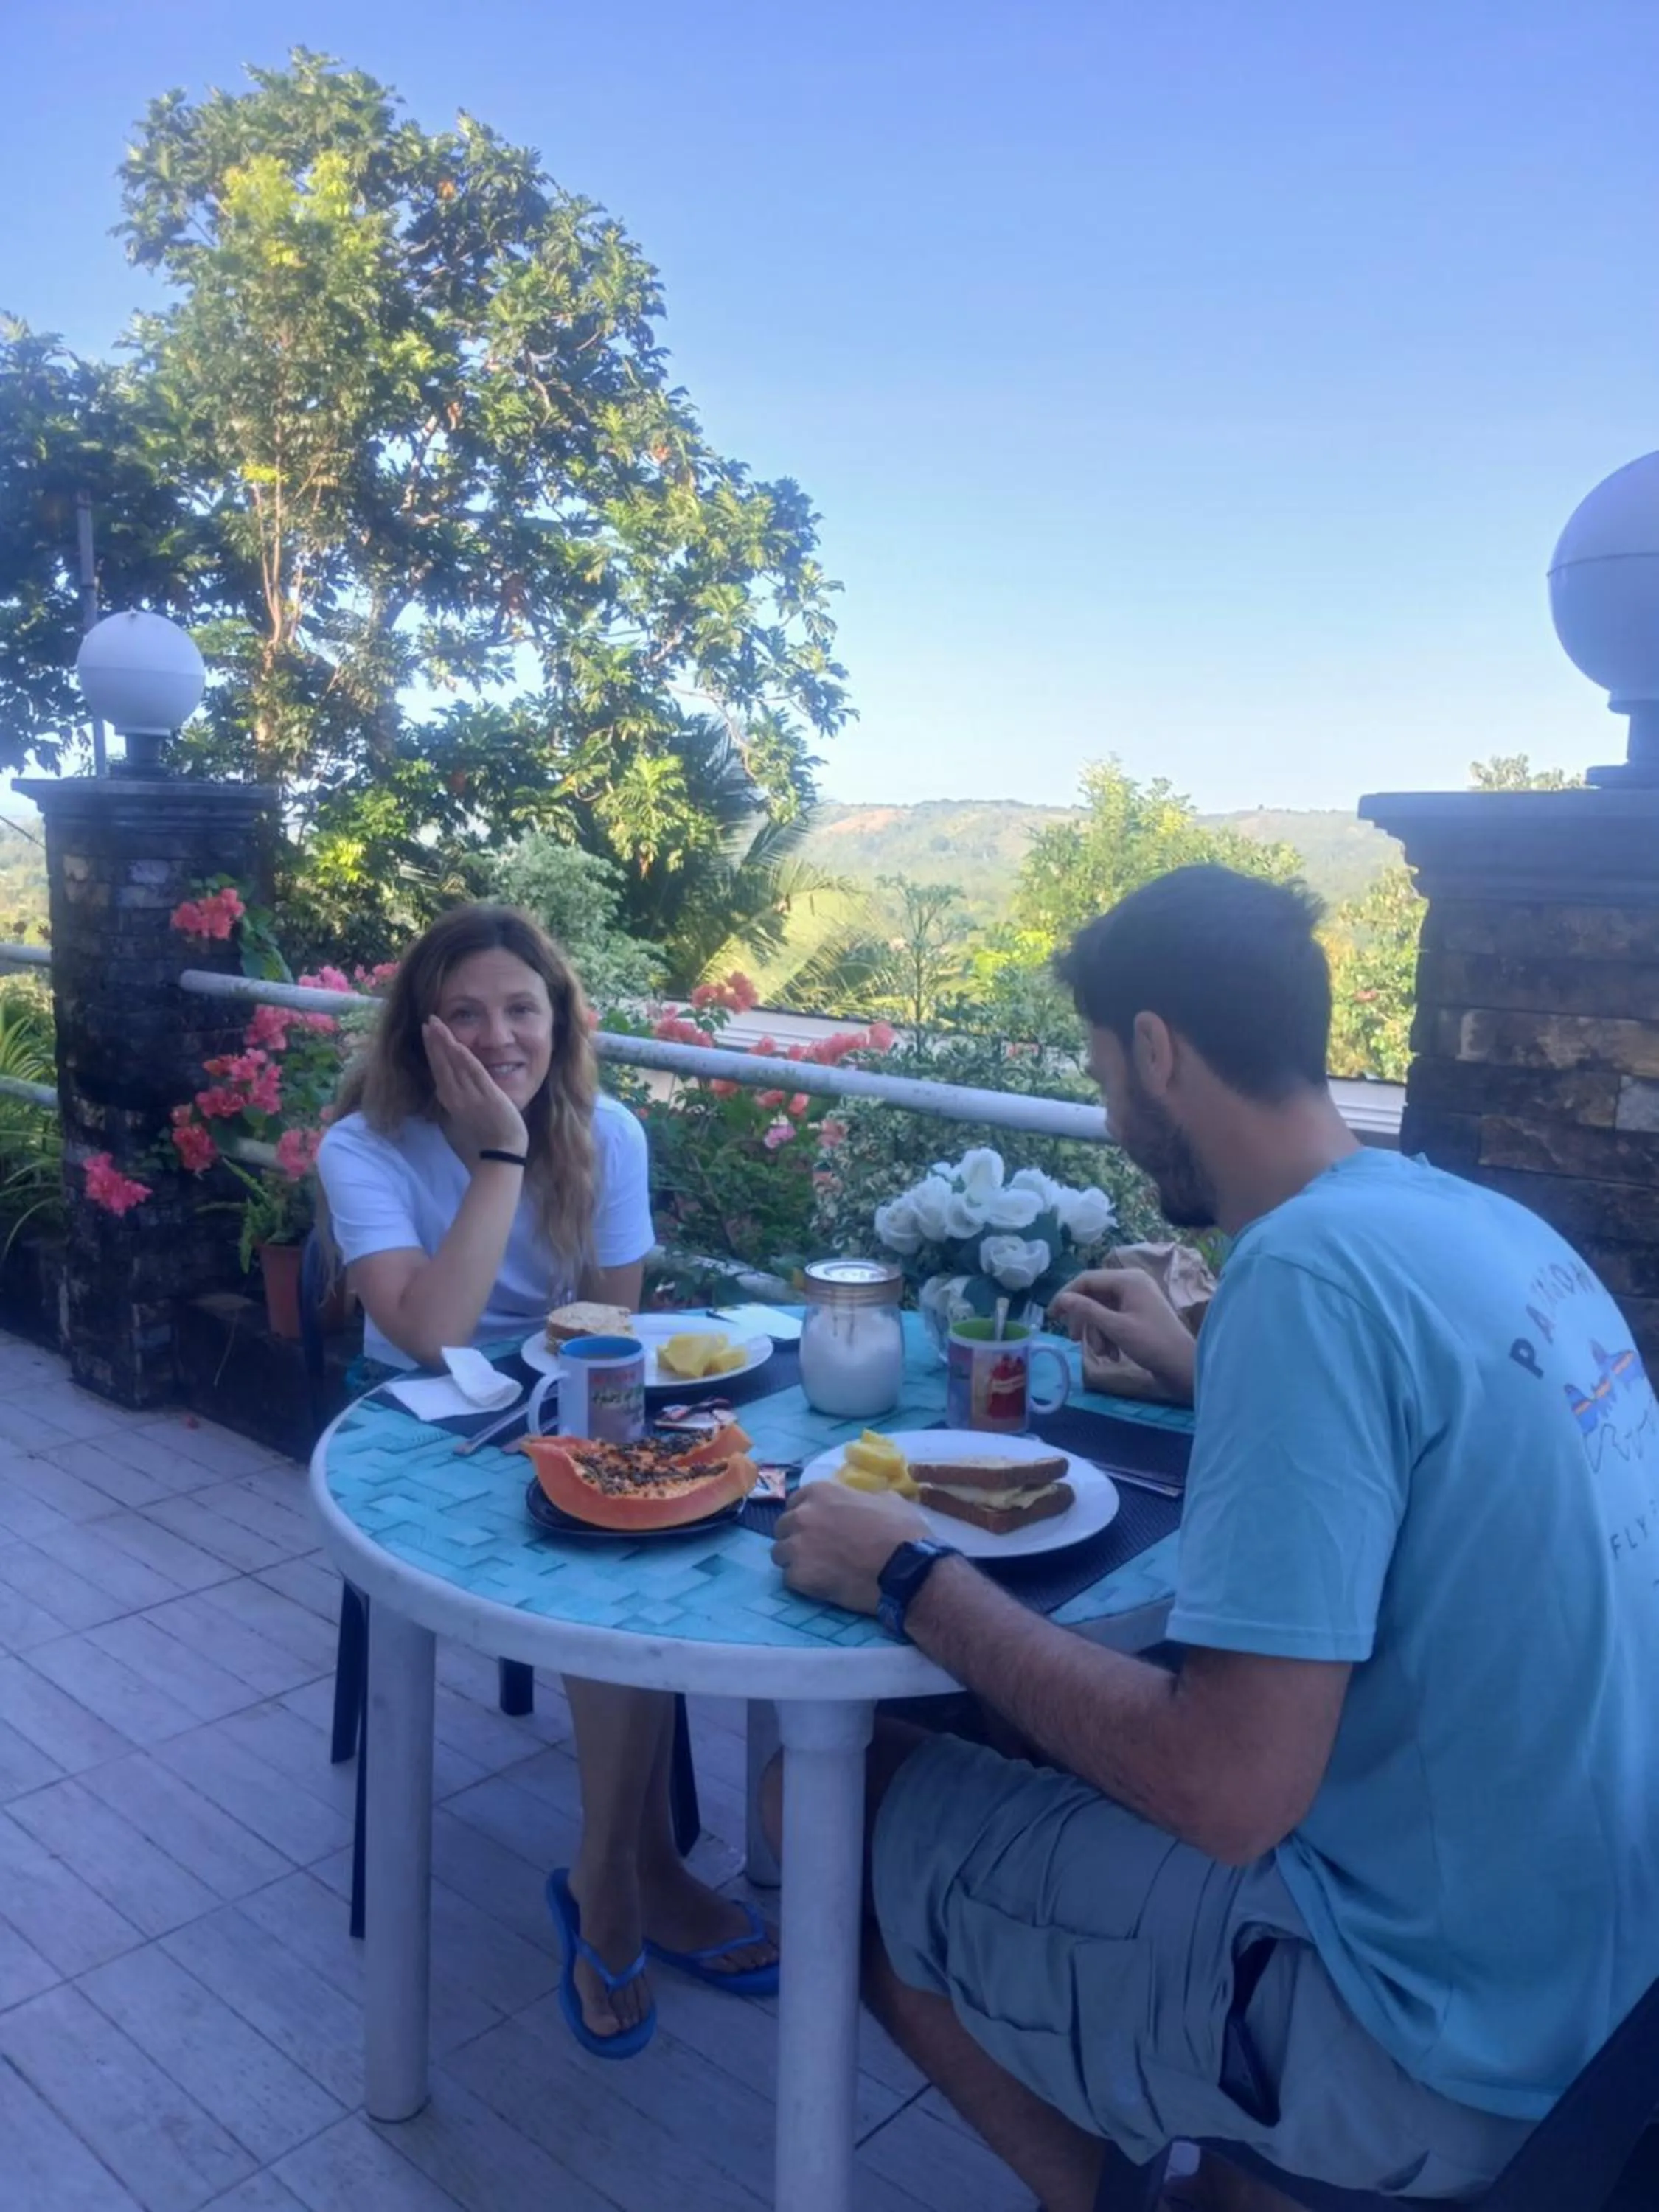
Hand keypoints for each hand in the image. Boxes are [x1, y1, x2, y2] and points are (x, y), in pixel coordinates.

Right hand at [422, 1017, 528, 1158]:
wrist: (503, 1149)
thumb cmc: (487, 1131)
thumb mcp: (466, 1110)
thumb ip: (457, 1094)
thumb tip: (444, 1084)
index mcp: (450, 1099)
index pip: (438, 1068)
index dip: (432, 1049)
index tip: (426, 1031)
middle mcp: (455, 1096)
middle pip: (441, 1063)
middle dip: (434, 1041)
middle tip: (428, 1020)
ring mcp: (470, 1096)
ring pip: (454, 1065)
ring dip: (445, 1043)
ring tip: (437, 1025)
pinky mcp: (487, 1096)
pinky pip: (474, 1073)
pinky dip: (464, 1058)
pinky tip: (457, 1045)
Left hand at [772, 1482, 930, 1615]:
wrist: (906, 1569)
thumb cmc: (901, 1531)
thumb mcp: (886, 1499)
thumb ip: (861, 1497)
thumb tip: (860, 1501)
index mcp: (821, 1491)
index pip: (796, 1501)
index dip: (807, 1515)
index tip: (819, 1527)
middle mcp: (803, 1515)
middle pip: (783, 1527)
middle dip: (796, 1537)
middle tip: (817, 1550)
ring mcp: (797, 1546)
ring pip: (780, 1553)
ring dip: (795, 1561)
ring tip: (818, 1571)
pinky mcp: (799, 1576)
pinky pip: (790, 1579)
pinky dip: (803, 1583)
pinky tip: (823, 1585)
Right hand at [1048, 1268, 1196, 1403]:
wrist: (1184, 1367)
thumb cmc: (1151, 1344)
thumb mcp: (1115, 1327)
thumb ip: (1086, 1310)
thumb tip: (1062, 1299)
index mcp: (1128, 1279)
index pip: (1087, 1279)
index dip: (1066, 1296)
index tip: (1052, 1316)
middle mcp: (1132, 1284)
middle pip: (1093, 1295)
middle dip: (1084, 1319)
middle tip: (1076, 1340)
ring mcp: (1136, 1299)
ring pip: (1102, 1310)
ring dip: (1097, 1333)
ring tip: (1103, 1354)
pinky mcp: (1139, 1315)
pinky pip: (1113, 1319)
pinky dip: (1109, 1336)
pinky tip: (1113, 1355)